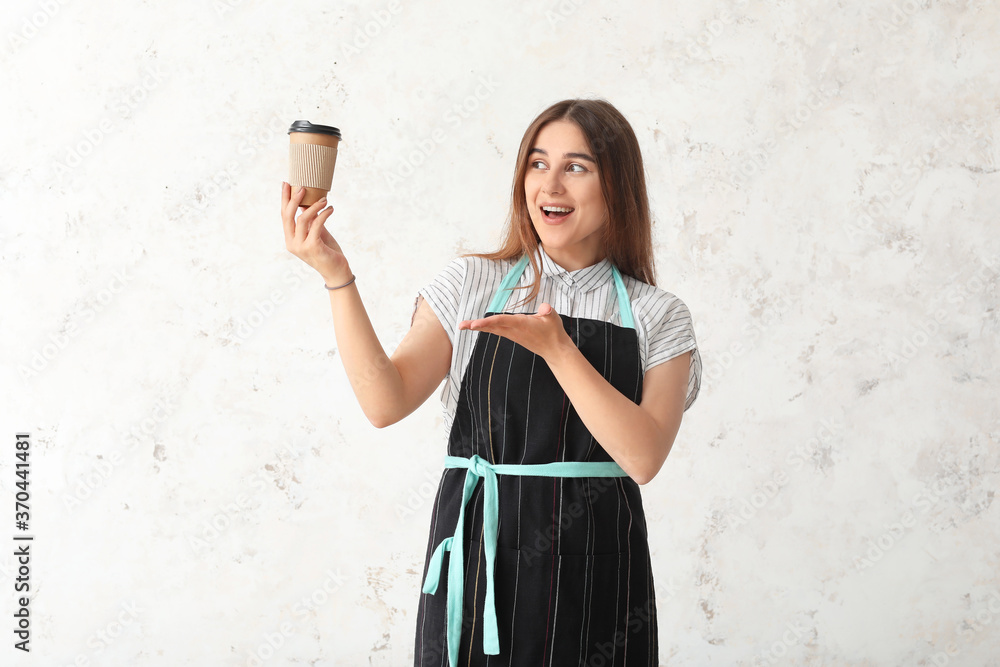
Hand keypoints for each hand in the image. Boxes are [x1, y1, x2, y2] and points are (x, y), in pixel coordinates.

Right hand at [281, 182, 349, 282]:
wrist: (337, 271)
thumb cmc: (327, 251)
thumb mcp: (317, 233)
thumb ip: (311, 221)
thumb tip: (307, 203)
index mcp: (290, 239)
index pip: (284, 216)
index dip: (284, 199)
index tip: (286, 183)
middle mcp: (292, 243)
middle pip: (288, 216)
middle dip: (294, 198)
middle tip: (303, 186)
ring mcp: (301, 246)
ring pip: (302, 219)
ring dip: (314, 206)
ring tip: (324, 200)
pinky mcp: (313, 247)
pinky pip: (317, 225)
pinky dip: (324, 214)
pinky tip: (330, 209)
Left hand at [458, 303, 573, 361]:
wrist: (555, 350)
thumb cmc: (554, 332)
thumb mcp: (553, 318)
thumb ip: (548, 311)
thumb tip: (545, 308)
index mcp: (521, 324)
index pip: (501, 321)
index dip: (487, 322)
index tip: (474, 324)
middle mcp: (514, 330)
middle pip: (492, 326)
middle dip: (476, 326)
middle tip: (461, 325)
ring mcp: (512, 334)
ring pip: (492, 329)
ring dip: (478, 327)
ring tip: (464, 325)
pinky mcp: (513, 336)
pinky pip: (497, 330)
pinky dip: (486, 328)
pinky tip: (477, 327)